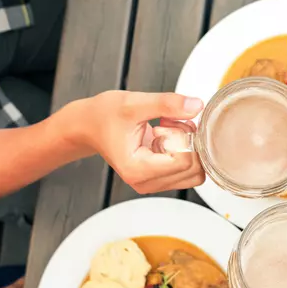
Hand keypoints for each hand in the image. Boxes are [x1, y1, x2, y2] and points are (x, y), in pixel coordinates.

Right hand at [56, 91, 206, 193]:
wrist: (89, 125)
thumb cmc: (104, 115)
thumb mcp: (134, 103)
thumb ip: (166, 104)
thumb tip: (196, 106)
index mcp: (137, 170)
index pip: (184, 161)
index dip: (183, 137)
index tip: (165, 122)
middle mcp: (145, 183)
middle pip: (194, 171)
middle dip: (188, 143)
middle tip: (168, 124)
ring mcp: (152, 184)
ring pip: (194, 174)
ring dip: (188, 147)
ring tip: (165, 129)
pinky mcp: (158, 180)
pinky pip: (187, 171)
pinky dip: (184, 151)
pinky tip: (165, 136)